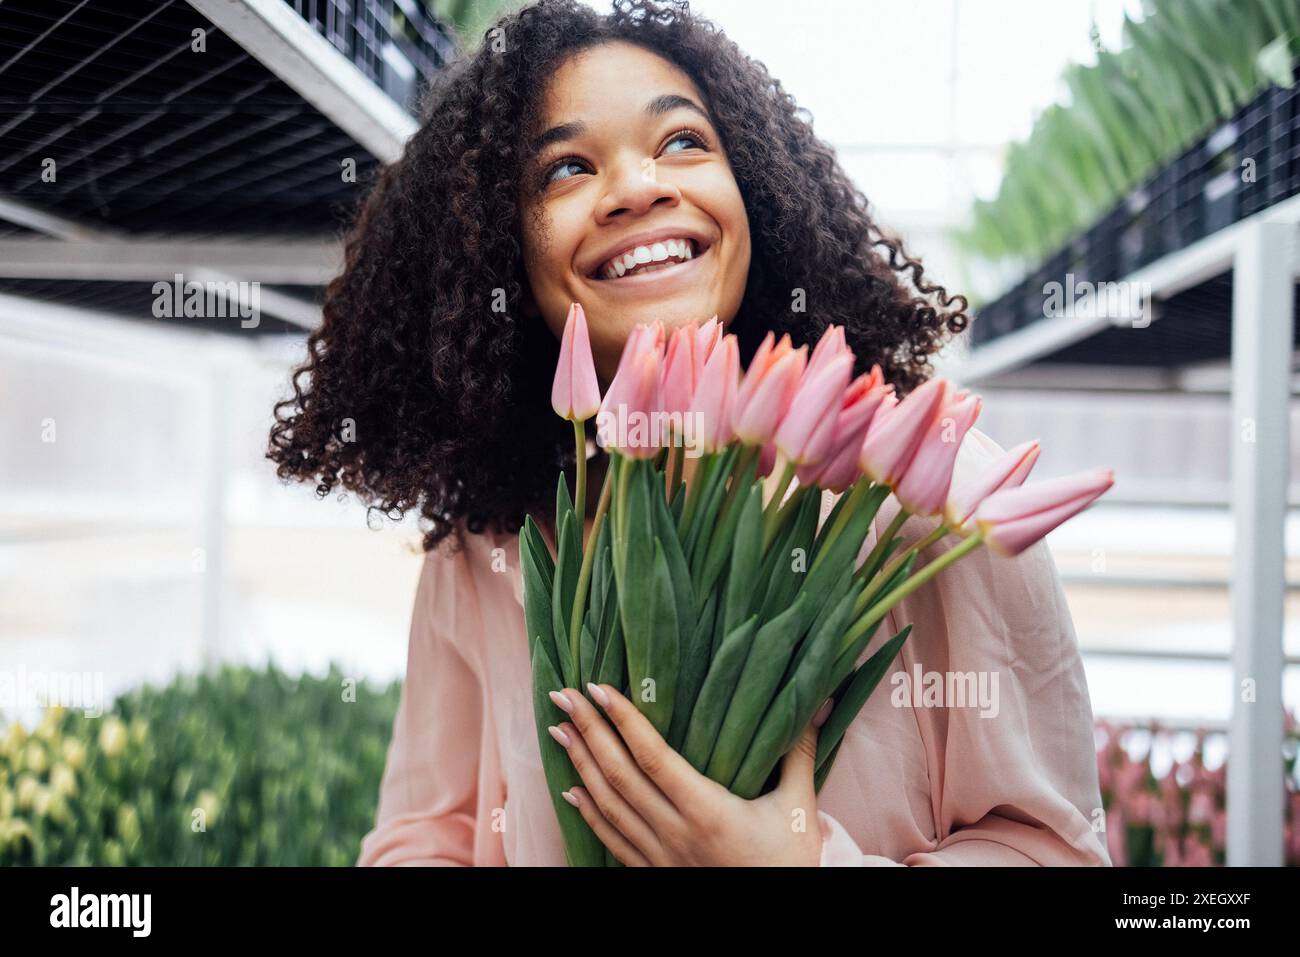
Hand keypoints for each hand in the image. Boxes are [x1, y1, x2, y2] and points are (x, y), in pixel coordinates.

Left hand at [546, 682, 831, 865]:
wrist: (779, 916)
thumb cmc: (791, 861)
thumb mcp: (800, 807)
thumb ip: (800, 753)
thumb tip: (814, 703)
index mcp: (708, 811)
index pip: (654, 757)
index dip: (624, 720)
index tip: (601, 688)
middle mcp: (676, 833)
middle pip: (621, 776)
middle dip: (589, 732)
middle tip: (565, 695)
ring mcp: (661, 856)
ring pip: (609, 805)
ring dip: (580, 765)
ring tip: (559, 730)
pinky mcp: (655, 872)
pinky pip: (612, 841)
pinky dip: (589, 812)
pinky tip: (571, 789)